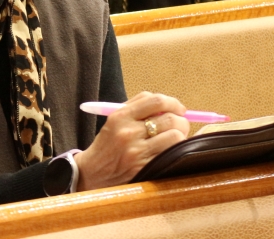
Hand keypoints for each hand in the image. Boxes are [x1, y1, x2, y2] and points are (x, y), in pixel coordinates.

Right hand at [73, 91, 189, 190]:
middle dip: (181, 121)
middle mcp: (129, 132)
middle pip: (170, 119)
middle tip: (180, 125)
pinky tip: (170, 151)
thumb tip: (170, 105)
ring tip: (174, 139)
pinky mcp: (143, 168)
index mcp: (121, 116)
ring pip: (175, 137)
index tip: (178, 108)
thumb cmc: (108, 143)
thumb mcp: (116, 119)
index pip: (156, 101)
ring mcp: (137, 152)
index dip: (173, 102)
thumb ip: (139, 107)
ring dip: (180, 137)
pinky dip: (175, 151)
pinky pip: (170, 155)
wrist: (92, 172)